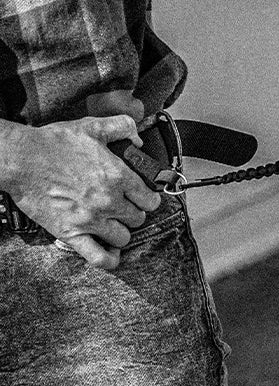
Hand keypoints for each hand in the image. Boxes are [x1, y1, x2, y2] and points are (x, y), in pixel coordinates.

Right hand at [4, 115, 163, 269]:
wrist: (20, 159)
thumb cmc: (53, 143)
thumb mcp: (92, 126)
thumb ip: (121, 126)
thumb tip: (138, 138)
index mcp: (118, 177)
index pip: (150, 200)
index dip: (148, 199)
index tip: (142, 198)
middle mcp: (109, 201)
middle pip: (138, 219)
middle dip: (133, 214)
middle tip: (123, 208)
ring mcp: (91, 220)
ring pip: (124, 237)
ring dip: (121, 231)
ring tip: (113, 224)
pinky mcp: (71, 233)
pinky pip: (99, 257)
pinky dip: (109, 259)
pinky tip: (111, 252)